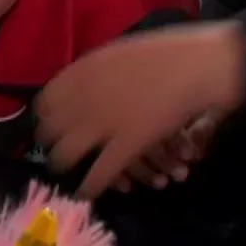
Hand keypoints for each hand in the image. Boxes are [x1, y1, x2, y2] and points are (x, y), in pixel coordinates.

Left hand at [35, 23, 245, 196]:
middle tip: (53, 149)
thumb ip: (96, 70)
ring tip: (63, 173)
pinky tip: (83, 195)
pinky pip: (98, 174)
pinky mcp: (126, 147)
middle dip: (48, 142)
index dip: (44, 116)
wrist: (201, 63)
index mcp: (83, 71)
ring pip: (65, 154)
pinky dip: (88, 188)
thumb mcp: (120, 51)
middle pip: (48, 129)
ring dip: (62, 165)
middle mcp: (85, 97)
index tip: (48, 122)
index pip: (45, 100)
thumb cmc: (168, 52)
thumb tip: (79, 82)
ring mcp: (104, 124)